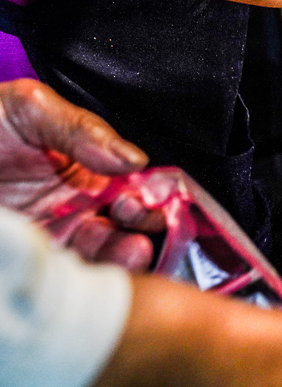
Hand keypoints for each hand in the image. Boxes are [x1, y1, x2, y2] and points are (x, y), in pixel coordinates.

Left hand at [0, 79, 160, 269]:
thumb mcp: (29, 108)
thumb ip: (83, 129)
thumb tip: (133, 159)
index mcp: (85, 171)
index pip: (134, 187)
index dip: (149, 195)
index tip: (146, 198)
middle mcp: (75, 209)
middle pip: (126, 228)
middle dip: (143, 228)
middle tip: (134, 218)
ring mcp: (52, 239)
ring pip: (102, 258)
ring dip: (123, 257)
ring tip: (129, 250)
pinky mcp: (27, 261)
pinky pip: (64, 278)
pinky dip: (87, 277)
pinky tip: (95, 265)